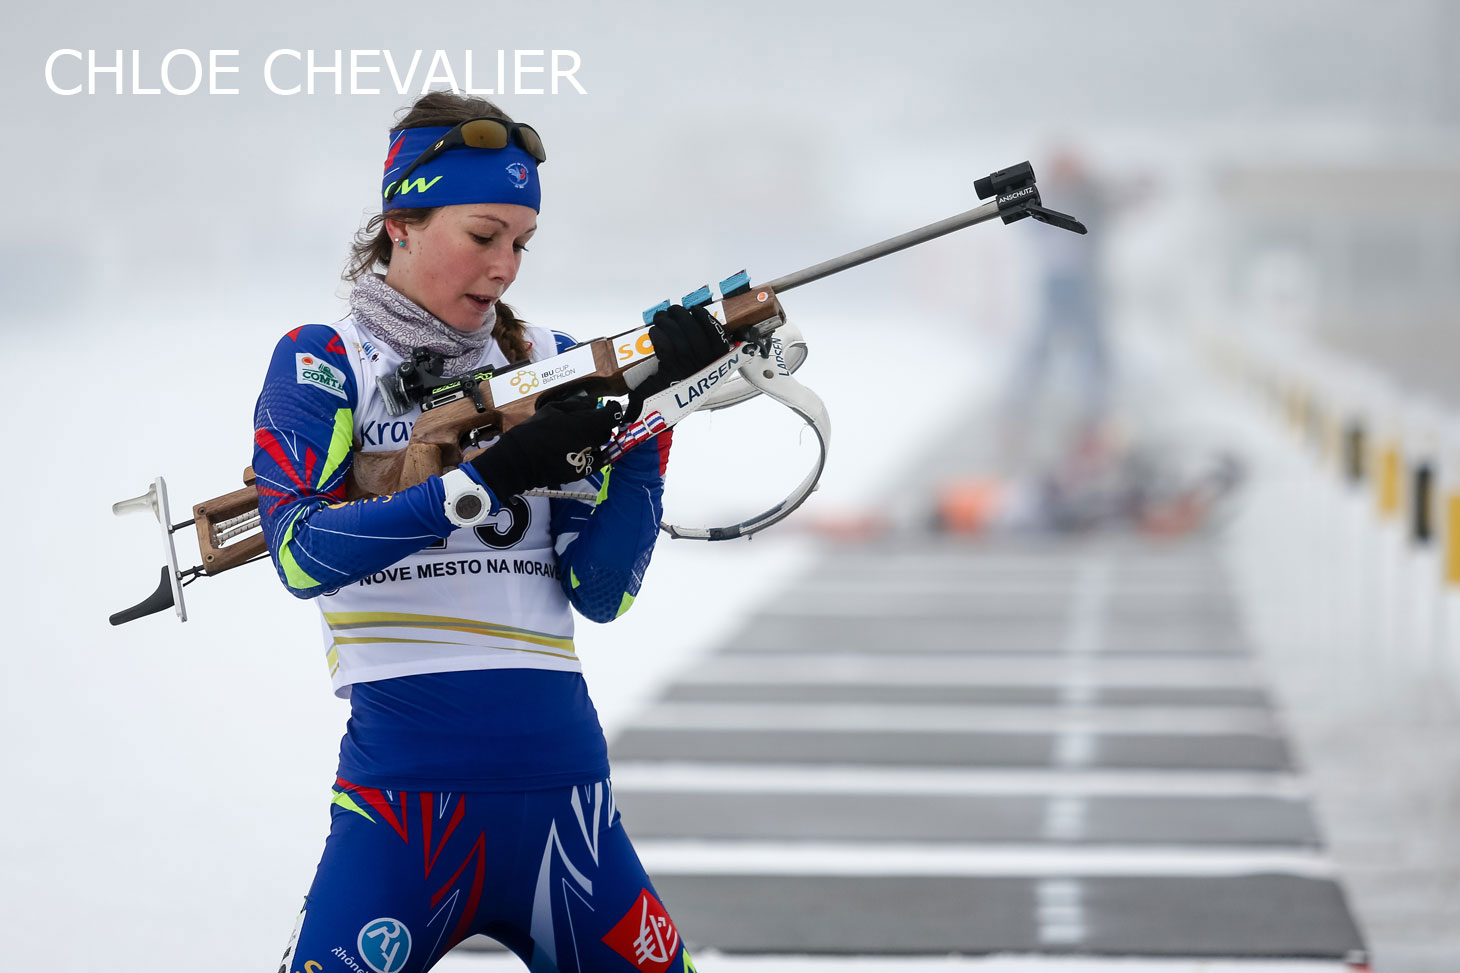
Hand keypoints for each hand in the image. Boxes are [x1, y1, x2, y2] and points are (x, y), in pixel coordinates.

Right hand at [469, 399, 622, 499]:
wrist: (520, 461)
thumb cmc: (534, 431)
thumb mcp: (553, 409)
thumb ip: (577, 405)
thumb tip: (594, 402)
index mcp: (586, 425)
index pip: (612, 416)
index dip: (612, 410)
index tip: (608, 407)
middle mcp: (592, 443)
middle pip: (607, 431)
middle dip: (601, 425)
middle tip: (587, 421)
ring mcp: (588, 459)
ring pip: (601, 446)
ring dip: (595, 440)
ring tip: (577, 437)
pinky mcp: (582, 472)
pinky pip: (594, 460)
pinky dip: (591, 454)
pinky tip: (577, 450)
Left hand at [649, 304, 731, 383]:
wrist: (666, 407)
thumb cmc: (683, 384)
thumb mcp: (703, 367)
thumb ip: (704, 348)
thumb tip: (693, 320)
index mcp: (718, 363)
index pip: (716, 334)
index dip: (705, 318)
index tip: (695, 310)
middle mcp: (706, 366)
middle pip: (695, 332)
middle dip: (681, 315)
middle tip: (673, 310)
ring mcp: (688, 370)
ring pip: (678, 338)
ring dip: (666, 322)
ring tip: (660, 317)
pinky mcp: (670, 373)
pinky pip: (664, 347)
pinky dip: (657, 335)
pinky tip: (654, 331)